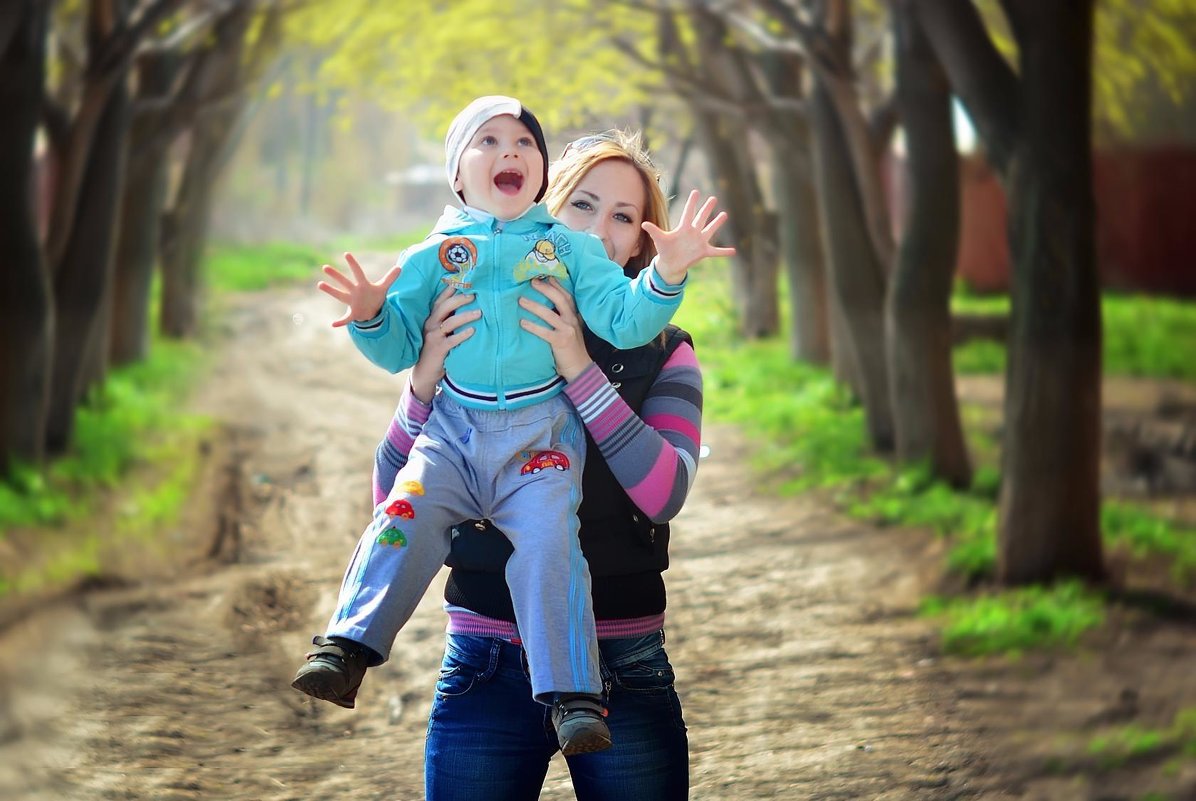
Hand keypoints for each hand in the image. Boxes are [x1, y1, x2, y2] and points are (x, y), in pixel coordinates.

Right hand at [317, 252, 402, 326]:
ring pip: (340, 296)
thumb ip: (390, 278)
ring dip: (330, 290)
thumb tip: (400, 268)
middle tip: (325, 267)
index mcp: (362, 285)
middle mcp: (354, 292)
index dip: (353, 264)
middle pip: (344, 282)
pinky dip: (340, 322)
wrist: (371, 311)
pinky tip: (333, 324)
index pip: (358, 273)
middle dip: (336, 275)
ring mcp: (352, 302)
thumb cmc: (375, 297)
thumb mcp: (383, 288)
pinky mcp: (352, 314)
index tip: (346, 254)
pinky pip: (345, 318)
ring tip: (320, 284)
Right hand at [410, 286, 479, 401]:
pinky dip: (462, 335)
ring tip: (480, 313)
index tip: (465, 280)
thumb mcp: (440, 331)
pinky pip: (451, 340)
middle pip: (445, 307)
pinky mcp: (438, 349)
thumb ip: (449, 319)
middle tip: (475, 295)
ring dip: (466, 316)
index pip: (440, 300)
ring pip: (450, 322)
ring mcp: (433, 337)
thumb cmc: (436, 348)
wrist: (425, 372)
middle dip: (460, 299)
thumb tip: (469, 306)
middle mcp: (430, 324)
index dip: (451, 289)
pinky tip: (473, 331)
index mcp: (431, 318)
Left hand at [518, 278, 592, 381]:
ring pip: (549, 314)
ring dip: (534, 306)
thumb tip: (545, 307)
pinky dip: (533, 326)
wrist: (580, 368)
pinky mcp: (561, 341)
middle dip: (546, 289)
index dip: (557, 285)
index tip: (546, 275)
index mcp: (574, 316)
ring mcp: (567, 330)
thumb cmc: (571, 349)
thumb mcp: (570, 330)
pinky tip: (522, 323)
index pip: (567, 296)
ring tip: (521, 300)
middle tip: (532, 282)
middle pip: (560, 299)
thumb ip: (562, 319)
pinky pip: (545, 332)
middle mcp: (572, 320)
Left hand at [644, 190, 736, 284]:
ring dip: (717, 223)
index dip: (692, 202)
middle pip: (701, 218)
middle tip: (713, 198)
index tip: (696, 191)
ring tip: (724, 214)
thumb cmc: (665, 249)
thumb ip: (654, 231)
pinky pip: (716, 251)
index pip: (688, 213)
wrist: (671, 263)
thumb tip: (643, 224)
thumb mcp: (659, 239)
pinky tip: (734, 251)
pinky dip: (724, 252)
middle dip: (707, 208)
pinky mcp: (704, 252)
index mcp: (683, 228)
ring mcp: (700, 241)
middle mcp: (693, 232)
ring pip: (710, 230)